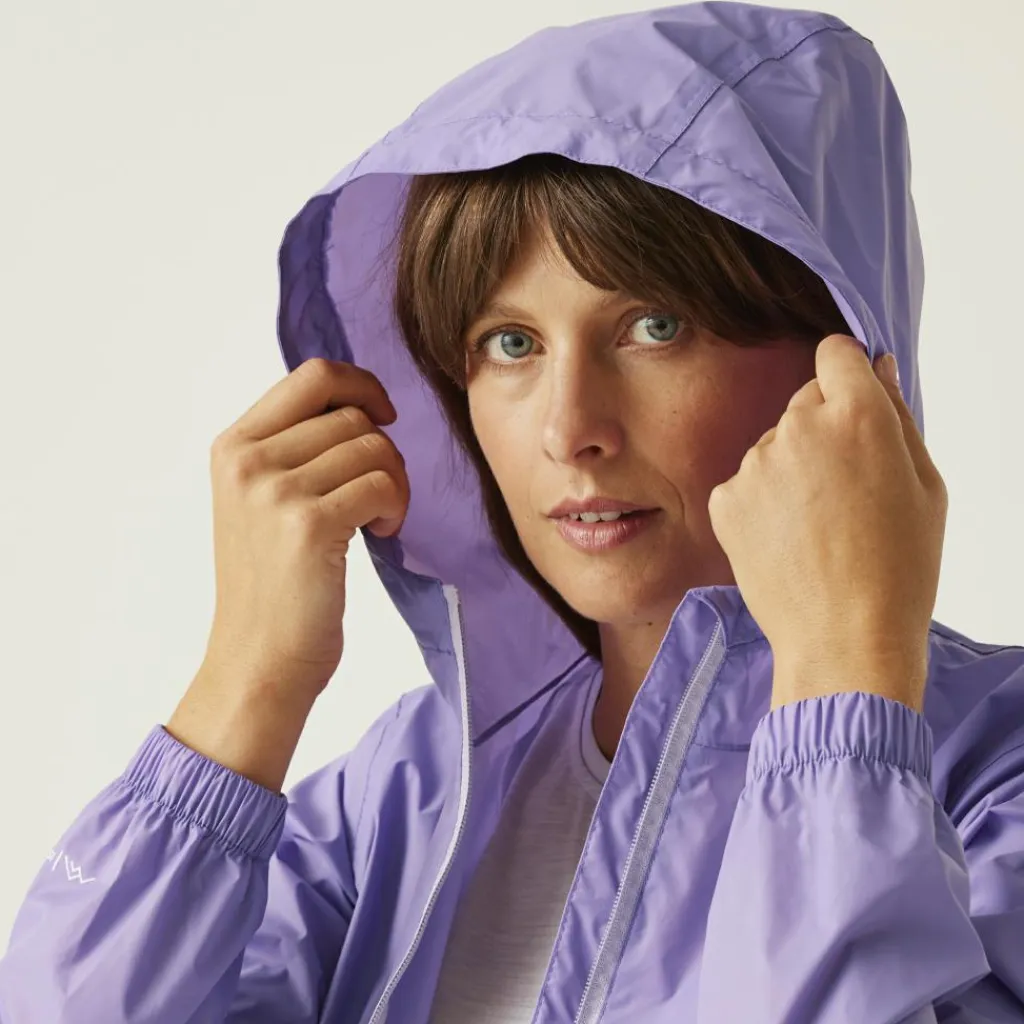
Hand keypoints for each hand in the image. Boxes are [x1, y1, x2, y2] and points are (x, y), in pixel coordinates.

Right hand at [201, 357, 409, 705]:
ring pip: (373, 447)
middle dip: (385, 450)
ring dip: (395, 483)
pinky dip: (396, 507)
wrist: (260, 659)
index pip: (313, 376)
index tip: (385, 416)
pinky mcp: (308, 525)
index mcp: (234, 446)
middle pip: (352, 414)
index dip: (362, 386)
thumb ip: (294, 447)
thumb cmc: (274, 584)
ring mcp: (274, 491)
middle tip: (382, 495)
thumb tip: (361, 402)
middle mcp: (247, 461)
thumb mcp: (261, 501)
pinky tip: (381, 534)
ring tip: (380, 518)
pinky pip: (382, 485)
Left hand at [707, 335, 947, 713]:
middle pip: (805, 403)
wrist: (844, 639)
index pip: (836, 353)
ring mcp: (755, 464)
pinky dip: (761, 504)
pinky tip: (786, 541)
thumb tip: (877, 369)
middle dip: (823, 431)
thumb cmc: (899, 568)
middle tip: (846, 489)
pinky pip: (746, 484)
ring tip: (817, 526)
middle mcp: (798, 428)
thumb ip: (897, 415)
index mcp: (857, 416)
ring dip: (790, 470)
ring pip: (774, 447)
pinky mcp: (725, 499)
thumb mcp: (927, 486)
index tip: (850, 399)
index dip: (845, 375)